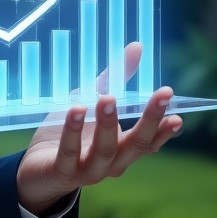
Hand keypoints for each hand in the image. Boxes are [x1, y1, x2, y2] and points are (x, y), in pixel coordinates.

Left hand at [15, 42, 182, 215]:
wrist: (38, 170)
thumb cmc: (69, 132)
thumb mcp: (92, 101)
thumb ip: (115, 79)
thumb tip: (137, 47)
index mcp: (122, 149)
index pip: (149, 141)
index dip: (164, 129)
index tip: (178, 114)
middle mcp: (111, 163)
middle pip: (136, 145)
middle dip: (150, 120)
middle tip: (163, 94)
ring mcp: (88, 170)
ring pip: (104, 151)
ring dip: (108, 124)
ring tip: (108, 99)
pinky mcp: (62, 171)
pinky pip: (70, 152)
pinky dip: (73, 132)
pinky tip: (76, 110)